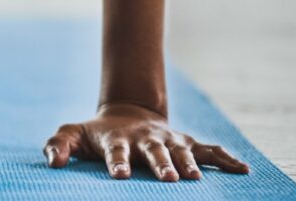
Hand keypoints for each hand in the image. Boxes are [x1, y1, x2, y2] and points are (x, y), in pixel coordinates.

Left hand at [43, 103, 248, 180]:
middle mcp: (146, 140)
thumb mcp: (72, 133)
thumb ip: (58, 145)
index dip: (117, 163)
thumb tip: (53, 162)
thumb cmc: (96, 133)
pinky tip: (242, 170)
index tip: (118, 176)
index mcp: (118, 140)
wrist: (126, 114)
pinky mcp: (186, 144)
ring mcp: (169, 141)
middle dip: (161, 165)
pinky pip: (210, 150)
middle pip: (154, 153)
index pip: (116, 152)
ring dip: (189, 165)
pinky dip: (226, 159)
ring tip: (196, 180)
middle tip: (168, 179)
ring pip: (183, 152)